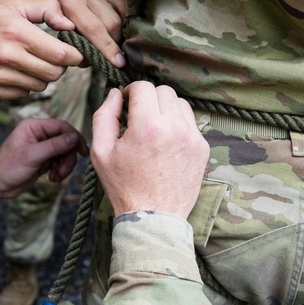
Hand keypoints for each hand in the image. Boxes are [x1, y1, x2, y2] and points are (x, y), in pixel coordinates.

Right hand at [0, 0, 83, 100]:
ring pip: (41, 86)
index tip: (76, 53)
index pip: (61, 54)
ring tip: (30, 61)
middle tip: (52, 56)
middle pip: (54, 74)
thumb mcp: (14, 5)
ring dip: (42, 76)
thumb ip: (47, 9)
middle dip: (59, 66)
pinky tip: (16, 71)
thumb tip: (71, 26)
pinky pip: (24, 94)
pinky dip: (26, 85)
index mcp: (16, 31)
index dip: (75, 56)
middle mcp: (7, 56)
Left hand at [0, 119, 87, 198]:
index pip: (62, 127)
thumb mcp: (33, 155)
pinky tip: (52, 178)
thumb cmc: (8, 167)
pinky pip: (60, 162)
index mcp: (34, 126)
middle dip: (68, 157)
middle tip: (63, 171)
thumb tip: (74, 137)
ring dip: (64, 166)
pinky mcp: (43, 160)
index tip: (83, 151)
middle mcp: (39, 134)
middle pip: (66, 141)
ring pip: (65, 153)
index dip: (74, 137)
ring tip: (56, 177)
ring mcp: (42, 148)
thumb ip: (55, 145)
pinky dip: (60, 171)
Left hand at [58, 0, 126, 67]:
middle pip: (111, 23)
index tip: (118, 62)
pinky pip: (132, 3)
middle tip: (119, 53)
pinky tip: (129, 21)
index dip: (107, 47)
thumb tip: (94, 61)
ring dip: (125, 30)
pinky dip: (132, 16)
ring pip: (124, 14)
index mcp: (68, 0)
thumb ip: (79, 43)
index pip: (92, 28)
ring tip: (122, 36)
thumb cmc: (74, 16)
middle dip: (116, 41)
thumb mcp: (68, 27)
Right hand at [90, 81, 208, 217]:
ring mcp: (192, 137)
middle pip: (163, 91)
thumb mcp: (101, 151)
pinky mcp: (202, 148)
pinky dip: (178, 125)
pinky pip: (191, 122)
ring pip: (180, 103)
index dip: (131, 91)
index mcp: (147, 126)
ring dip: (165, 109)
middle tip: (138, 116)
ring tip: (154, 128)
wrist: (154, 217)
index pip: (143, 87)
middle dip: (148, 98)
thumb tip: (115, 94)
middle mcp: (174, 127)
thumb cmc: (124, 186)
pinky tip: (166, 142)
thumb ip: (104, 115)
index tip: (126, 104)